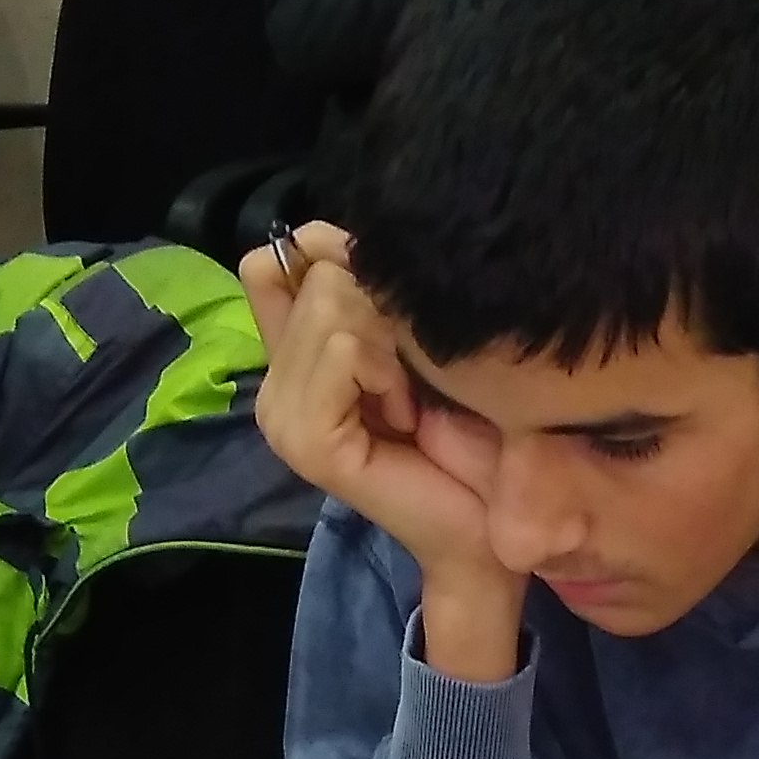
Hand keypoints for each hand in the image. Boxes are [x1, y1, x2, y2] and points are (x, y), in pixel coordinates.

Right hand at [239, 224, 522, 665]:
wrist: (486, 525)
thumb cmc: (463, 433)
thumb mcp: (407, 339)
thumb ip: (359, 287)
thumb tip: (313, 233)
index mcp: (288, 358)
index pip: (271, 263)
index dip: (335, 263)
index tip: (391, 322)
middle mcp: (272, 385)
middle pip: (316, 274)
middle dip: (382, 312)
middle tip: (409, 379)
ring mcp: (282, 416)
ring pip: (330, 304)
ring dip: (390, 343)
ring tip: (408, 397)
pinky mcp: (307, 440)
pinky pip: (344, 348)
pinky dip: (387, 369)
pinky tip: (404, 411)